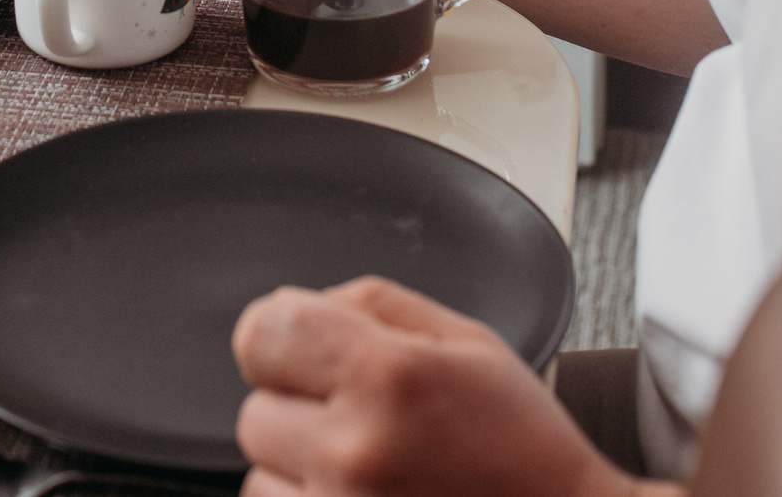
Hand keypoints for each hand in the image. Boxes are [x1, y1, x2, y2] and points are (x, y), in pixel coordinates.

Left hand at [233, 278, 642, 496]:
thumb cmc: (525, 451)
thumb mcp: (468, 342)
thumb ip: (371, 304)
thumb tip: (297, 304)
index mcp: (388, 379)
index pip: (261, 333)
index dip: (282, 336)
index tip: (306, 350)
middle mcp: (355, 454)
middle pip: (256, 410)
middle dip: (304, 411)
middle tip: (373, 425)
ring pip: (259, 476)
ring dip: (302, 472)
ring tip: (377, 473)